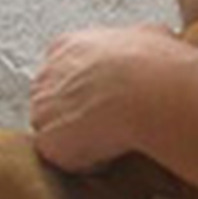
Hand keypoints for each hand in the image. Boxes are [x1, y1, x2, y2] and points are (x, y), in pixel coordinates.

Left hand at [29, 23, 178, 171]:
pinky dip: (86, 161)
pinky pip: (64, 157)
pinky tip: (109, 154)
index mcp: (67, 46)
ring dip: (80, 137)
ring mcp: (42, 108)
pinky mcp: (47, 141)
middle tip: (110, 122)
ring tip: (113, 140)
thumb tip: (156, 46)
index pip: (65, 69)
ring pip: (57, 129)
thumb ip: (138, 43)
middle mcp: (47, 74)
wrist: (147, 92)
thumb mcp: (151, 37)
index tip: (106, 97)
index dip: (87, 87)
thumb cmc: (154, 66)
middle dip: (78, 112)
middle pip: (55, 99)